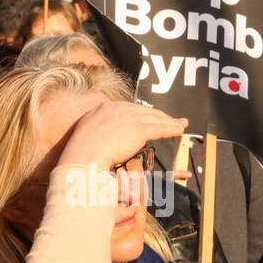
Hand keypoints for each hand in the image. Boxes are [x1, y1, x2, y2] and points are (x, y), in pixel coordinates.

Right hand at [58, 99, 187, 171]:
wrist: (84, 155)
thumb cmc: (81, 151)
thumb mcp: (86, 131)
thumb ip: (97, 127)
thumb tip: (103, 133)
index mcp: (105, 108)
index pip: (130, 108)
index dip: (143, 113)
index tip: (151, 117)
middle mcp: (119, 108)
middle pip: (145, 111)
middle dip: (161, 115)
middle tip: (172, 118)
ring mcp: (129, 117)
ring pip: (155, 118)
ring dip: (170, 121)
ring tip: (180, 124)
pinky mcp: (139, 129)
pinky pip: (160, 128)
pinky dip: (172, 129)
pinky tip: (179, 130)